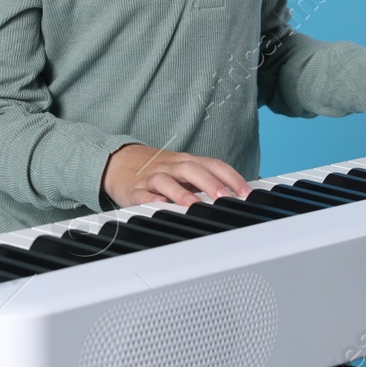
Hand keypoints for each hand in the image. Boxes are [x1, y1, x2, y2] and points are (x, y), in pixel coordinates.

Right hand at [101, 143, 252, 207]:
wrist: (119, 163)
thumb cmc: (160, 171)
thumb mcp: (184, 171)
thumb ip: (207, 180)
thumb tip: (237, 194)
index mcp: (187, 161)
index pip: (213, 164)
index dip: (231, 177)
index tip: (246, 192)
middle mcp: (171, 166)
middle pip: (191, 169)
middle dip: (210, 183)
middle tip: (224, 197)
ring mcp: (152, 177)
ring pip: (166, 180)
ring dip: (181, 192)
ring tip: (194, 204)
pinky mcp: (135, 190)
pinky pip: (142, 193)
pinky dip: (151, 199)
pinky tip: (159, 205)